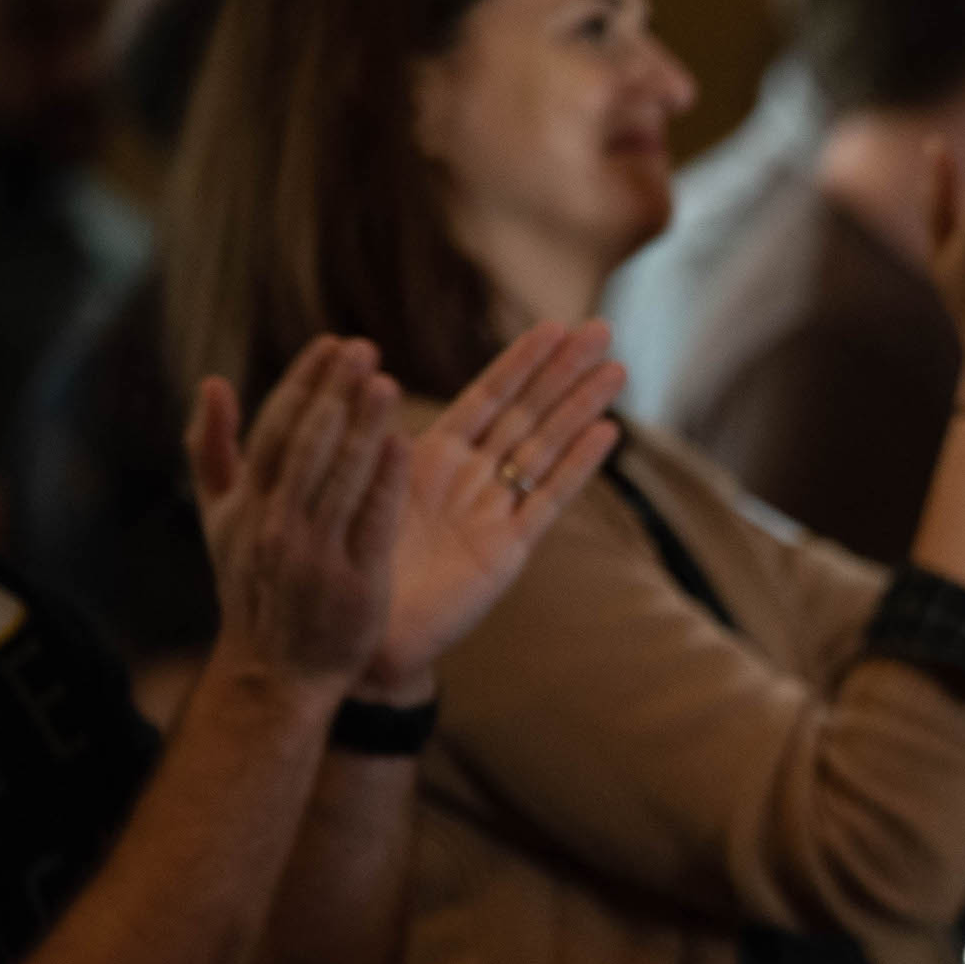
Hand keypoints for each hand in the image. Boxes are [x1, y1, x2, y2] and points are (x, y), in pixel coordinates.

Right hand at [189, 336, 406, 699]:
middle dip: (333, 394)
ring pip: (338, 479)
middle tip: (362, 347)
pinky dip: (383, 483)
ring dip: (360, 427)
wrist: (276, 670)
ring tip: (384, 381)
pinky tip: (403, 444)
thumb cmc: (253, 586)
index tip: (330, 345)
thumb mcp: (221, 519)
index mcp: (246, 504)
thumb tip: (215, 382)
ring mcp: (313, 553)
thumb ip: (214, 450)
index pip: (274, 430)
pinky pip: (369, 523)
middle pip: (306, 446)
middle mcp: (274, 524)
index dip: (303, 384)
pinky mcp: (353, 582)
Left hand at [357, 322, 623, 699]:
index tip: (553, 325)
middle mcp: (471, 479)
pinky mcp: (508, 551)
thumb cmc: (347, 565)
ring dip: (581, 408)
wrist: (361, 637)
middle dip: (564, 371)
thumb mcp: (351, 489)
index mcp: (431, 459)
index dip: (520, 361)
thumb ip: (371, 441)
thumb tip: (377, 382)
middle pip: (528, 413)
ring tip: (617, 370)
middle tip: (603, 329)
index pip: (486, 397)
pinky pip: (548, 499)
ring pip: (546, 448)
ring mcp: (495, 513)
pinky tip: (607, 433)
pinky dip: (577, 466)